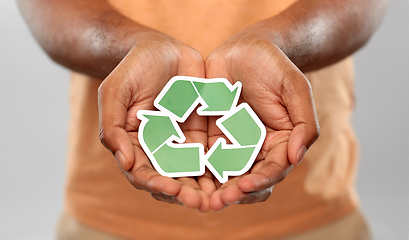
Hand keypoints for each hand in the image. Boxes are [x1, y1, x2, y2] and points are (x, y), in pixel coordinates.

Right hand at [98, 33, 214, 211]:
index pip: (143, 173)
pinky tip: (232, 175)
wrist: (161, 49)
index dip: (156, 184)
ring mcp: (180, 143)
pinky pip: (211, 153)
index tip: (173, 189)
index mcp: (134, 144)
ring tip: (219, 197)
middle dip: (185, 193)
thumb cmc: (133, 69)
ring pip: (192, 172)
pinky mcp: (200, 134)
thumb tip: (125, 162)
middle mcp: (157, 149)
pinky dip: (220, 167)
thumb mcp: (115, 93)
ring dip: (204, 187)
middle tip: (201, 203)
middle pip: (170, 179)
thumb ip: (113, 127)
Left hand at [205, 35, 319, 210]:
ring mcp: (233, 145)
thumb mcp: (295, 89)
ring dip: (212, 189)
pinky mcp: (212, 138)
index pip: (272, 170)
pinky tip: (183, 177)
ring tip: (198, 198)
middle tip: (217, 201)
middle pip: (246, 179)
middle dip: (233, 193)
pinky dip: (195, 170)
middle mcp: (257, 150)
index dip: (261, 180)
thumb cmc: (274, 66)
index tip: (245, 185)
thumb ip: (303, 123)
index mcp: (280, 143)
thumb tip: (295, 157)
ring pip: (223, 175)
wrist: (245, 50)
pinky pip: (203, 157)